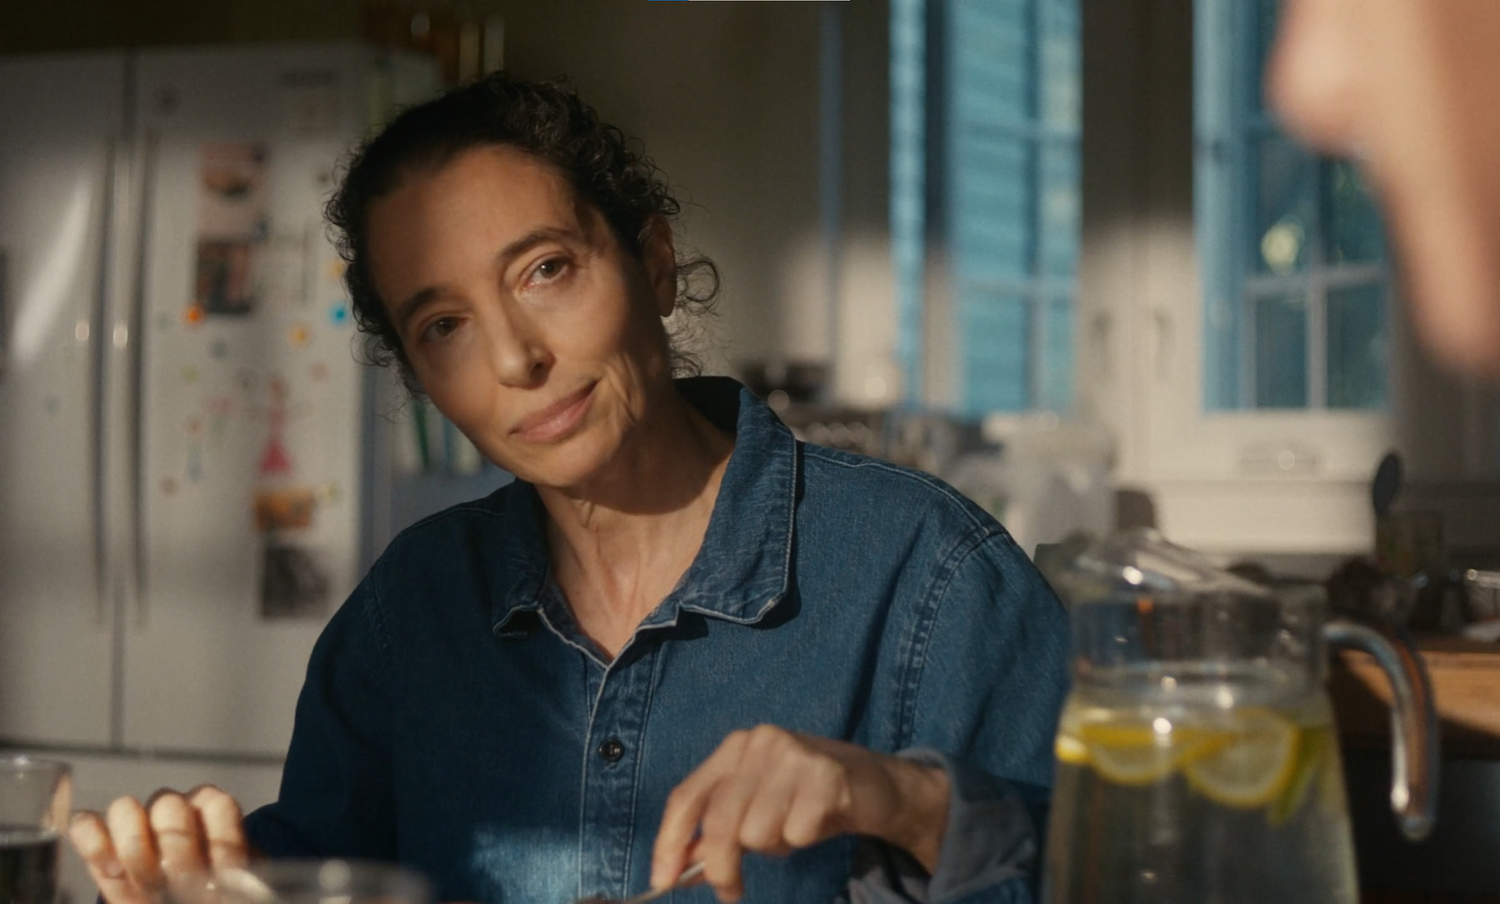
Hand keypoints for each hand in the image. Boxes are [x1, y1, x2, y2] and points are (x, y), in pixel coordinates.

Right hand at [68, 786, 254, 903]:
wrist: (183, 901)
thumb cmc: (210, 894)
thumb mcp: (232, 883)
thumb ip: (231, 869)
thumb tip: (226, 875)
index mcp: (214, 817)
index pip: (217, 805)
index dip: (220, 837)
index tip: (222, 873)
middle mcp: (173, 812)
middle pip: (168, 805)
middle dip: (174, 847)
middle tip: (179, 882)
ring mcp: (134, 825)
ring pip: (125, 808)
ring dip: (135, 847)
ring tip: (147, 883)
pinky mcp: (99, 845)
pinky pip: (85, 825)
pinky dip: (93, 843)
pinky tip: (111, 870)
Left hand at [651, 726, 950, 902]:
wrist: (879, 784)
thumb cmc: (808, 799)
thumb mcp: (757, 808)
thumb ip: (717, 831)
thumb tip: (680, 866)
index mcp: (735, 747)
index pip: (687, 796)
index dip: (669, 842)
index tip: (662, 882)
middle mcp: (760, 742)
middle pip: (719, 821)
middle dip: (721, 866)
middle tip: (730, 891)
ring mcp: (794, 754)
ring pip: (757, 832)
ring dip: (776, 845)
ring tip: (795, 827)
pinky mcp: (826, 774)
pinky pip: (796, 833)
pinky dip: (805, 839)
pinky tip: (820, 820)